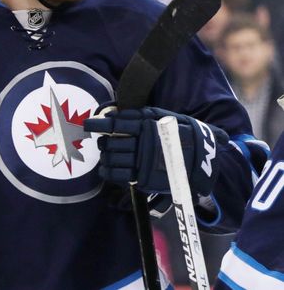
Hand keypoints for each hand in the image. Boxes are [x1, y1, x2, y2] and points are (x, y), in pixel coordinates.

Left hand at [83, 107, 227, 194]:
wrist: (202, 157)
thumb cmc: (180, 132)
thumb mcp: (162, 117)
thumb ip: (137, 116)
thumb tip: (111, 114)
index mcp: (146, 126)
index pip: (115, 125)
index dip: (99, 124)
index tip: (88, 124)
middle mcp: (142, 143)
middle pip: (111, 142)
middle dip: (103, 142)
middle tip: (101, 142)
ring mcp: (143, 161)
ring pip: (113, 158)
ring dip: (105, 156)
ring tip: (105, 154)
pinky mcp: (145, 177)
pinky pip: (119, 175)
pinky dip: (107, 171)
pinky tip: (105, 168)